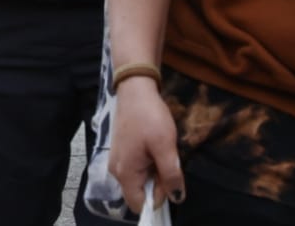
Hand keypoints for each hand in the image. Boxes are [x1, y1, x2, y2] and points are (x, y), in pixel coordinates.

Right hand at [109, 77, 184, 213]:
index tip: (169, 178)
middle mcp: (117, 170)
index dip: (159, 197)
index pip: (140, 204)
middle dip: (158, 183)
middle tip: (166, 160)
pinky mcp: (121, 152)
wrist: (135, 90)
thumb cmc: (149, 117)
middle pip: (140, 192)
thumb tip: (177, 199)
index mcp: (125, 172)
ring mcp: (117, 160)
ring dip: (154, 172)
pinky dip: (148, 163)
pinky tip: (153, 146)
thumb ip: (171, 176)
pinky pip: (137, 168)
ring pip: (140, 179)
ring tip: (160, 151)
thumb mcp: (165, 146)